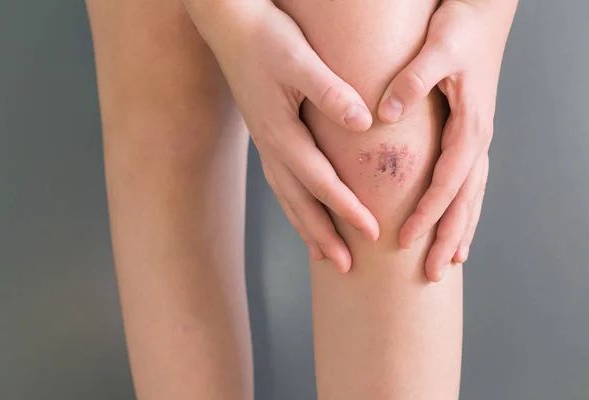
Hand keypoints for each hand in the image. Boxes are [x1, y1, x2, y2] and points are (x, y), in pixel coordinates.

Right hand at [187, 2, 379, 272]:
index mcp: (281, 132)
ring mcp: (266, 143)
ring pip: (288, 197)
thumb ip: (331, 92)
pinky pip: (282, 182)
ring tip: (324, 254)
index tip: (372, 232)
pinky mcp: (267, 135)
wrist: (229, 24)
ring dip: (307, 227)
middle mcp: (272, 146)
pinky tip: (304, 211)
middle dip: (324, 236)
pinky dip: (295, 205)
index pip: (321, 182)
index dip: (347, 209)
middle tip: (347, 267)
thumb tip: (364, 124)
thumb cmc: (265, 37)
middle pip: (300, 202)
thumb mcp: (300, 59)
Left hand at [377, 0, 517, 280]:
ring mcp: (476, 141)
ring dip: (460, 231)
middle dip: (449, 238)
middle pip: (465, 201)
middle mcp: (477, 140)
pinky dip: (464, 210)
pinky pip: (470, 184)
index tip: (407, 240)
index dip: (429, 213)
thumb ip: (412, 80)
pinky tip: (457, 227)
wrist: (482, 13)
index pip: (448, 181)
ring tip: (450, 263)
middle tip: (434, 274)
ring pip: (472, 197)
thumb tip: (385, 116)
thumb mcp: (436, 48)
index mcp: (469, 126)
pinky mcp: (469, 136)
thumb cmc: (459, 29)